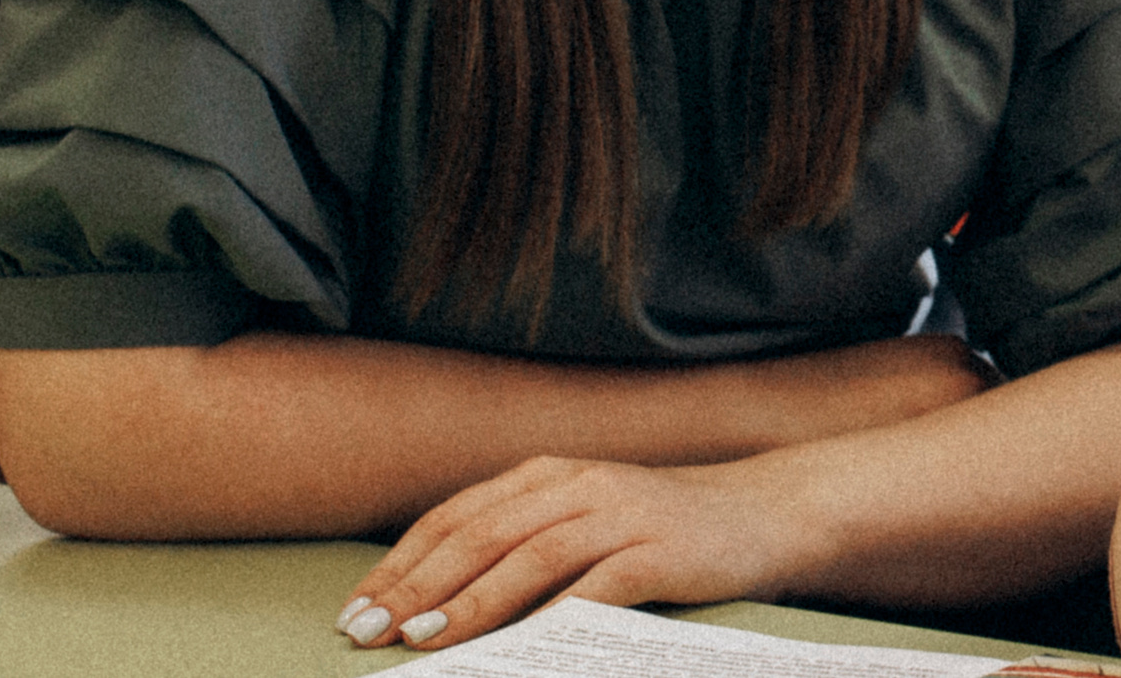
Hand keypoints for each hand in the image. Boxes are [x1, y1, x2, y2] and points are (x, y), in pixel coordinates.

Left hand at [337, 452, 799, 648]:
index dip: (400, 563)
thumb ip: (524, 539)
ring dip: (469, 601)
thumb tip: (435, 597)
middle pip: (480, 535)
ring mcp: (620, 514)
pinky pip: (595, 587)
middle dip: (415, 587)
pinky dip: (550, 618)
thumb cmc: (662, 529)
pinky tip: (518, 647)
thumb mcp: (585, 518)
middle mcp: (579, 485)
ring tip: (424, 639)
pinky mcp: (658, 550)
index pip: (456, 517)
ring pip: (528, 556)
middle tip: (367, 632)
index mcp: (550, 474)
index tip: (356, 609)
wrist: (764, 513)